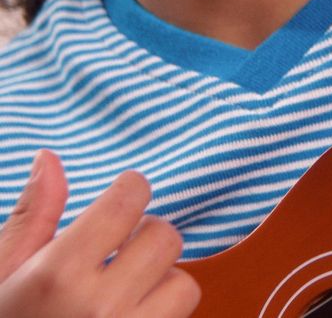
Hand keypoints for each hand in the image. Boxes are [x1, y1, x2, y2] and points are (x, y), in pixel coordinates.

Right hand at [0, 150, 200, 316]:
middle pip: (165, 237)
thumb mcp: (0, 273)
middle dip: (146, 234)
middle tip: (118, 247)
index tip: (122, 196)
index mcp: (58, 276)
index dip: (130, 190)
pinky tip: (129, 315)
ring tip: (126, 288)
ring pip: (184, 284)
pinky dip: (162, 313)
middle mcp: (99, 307)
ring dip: (162, 280)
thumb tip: (50, 159)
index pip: (128, 201)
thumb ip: (33, 217)